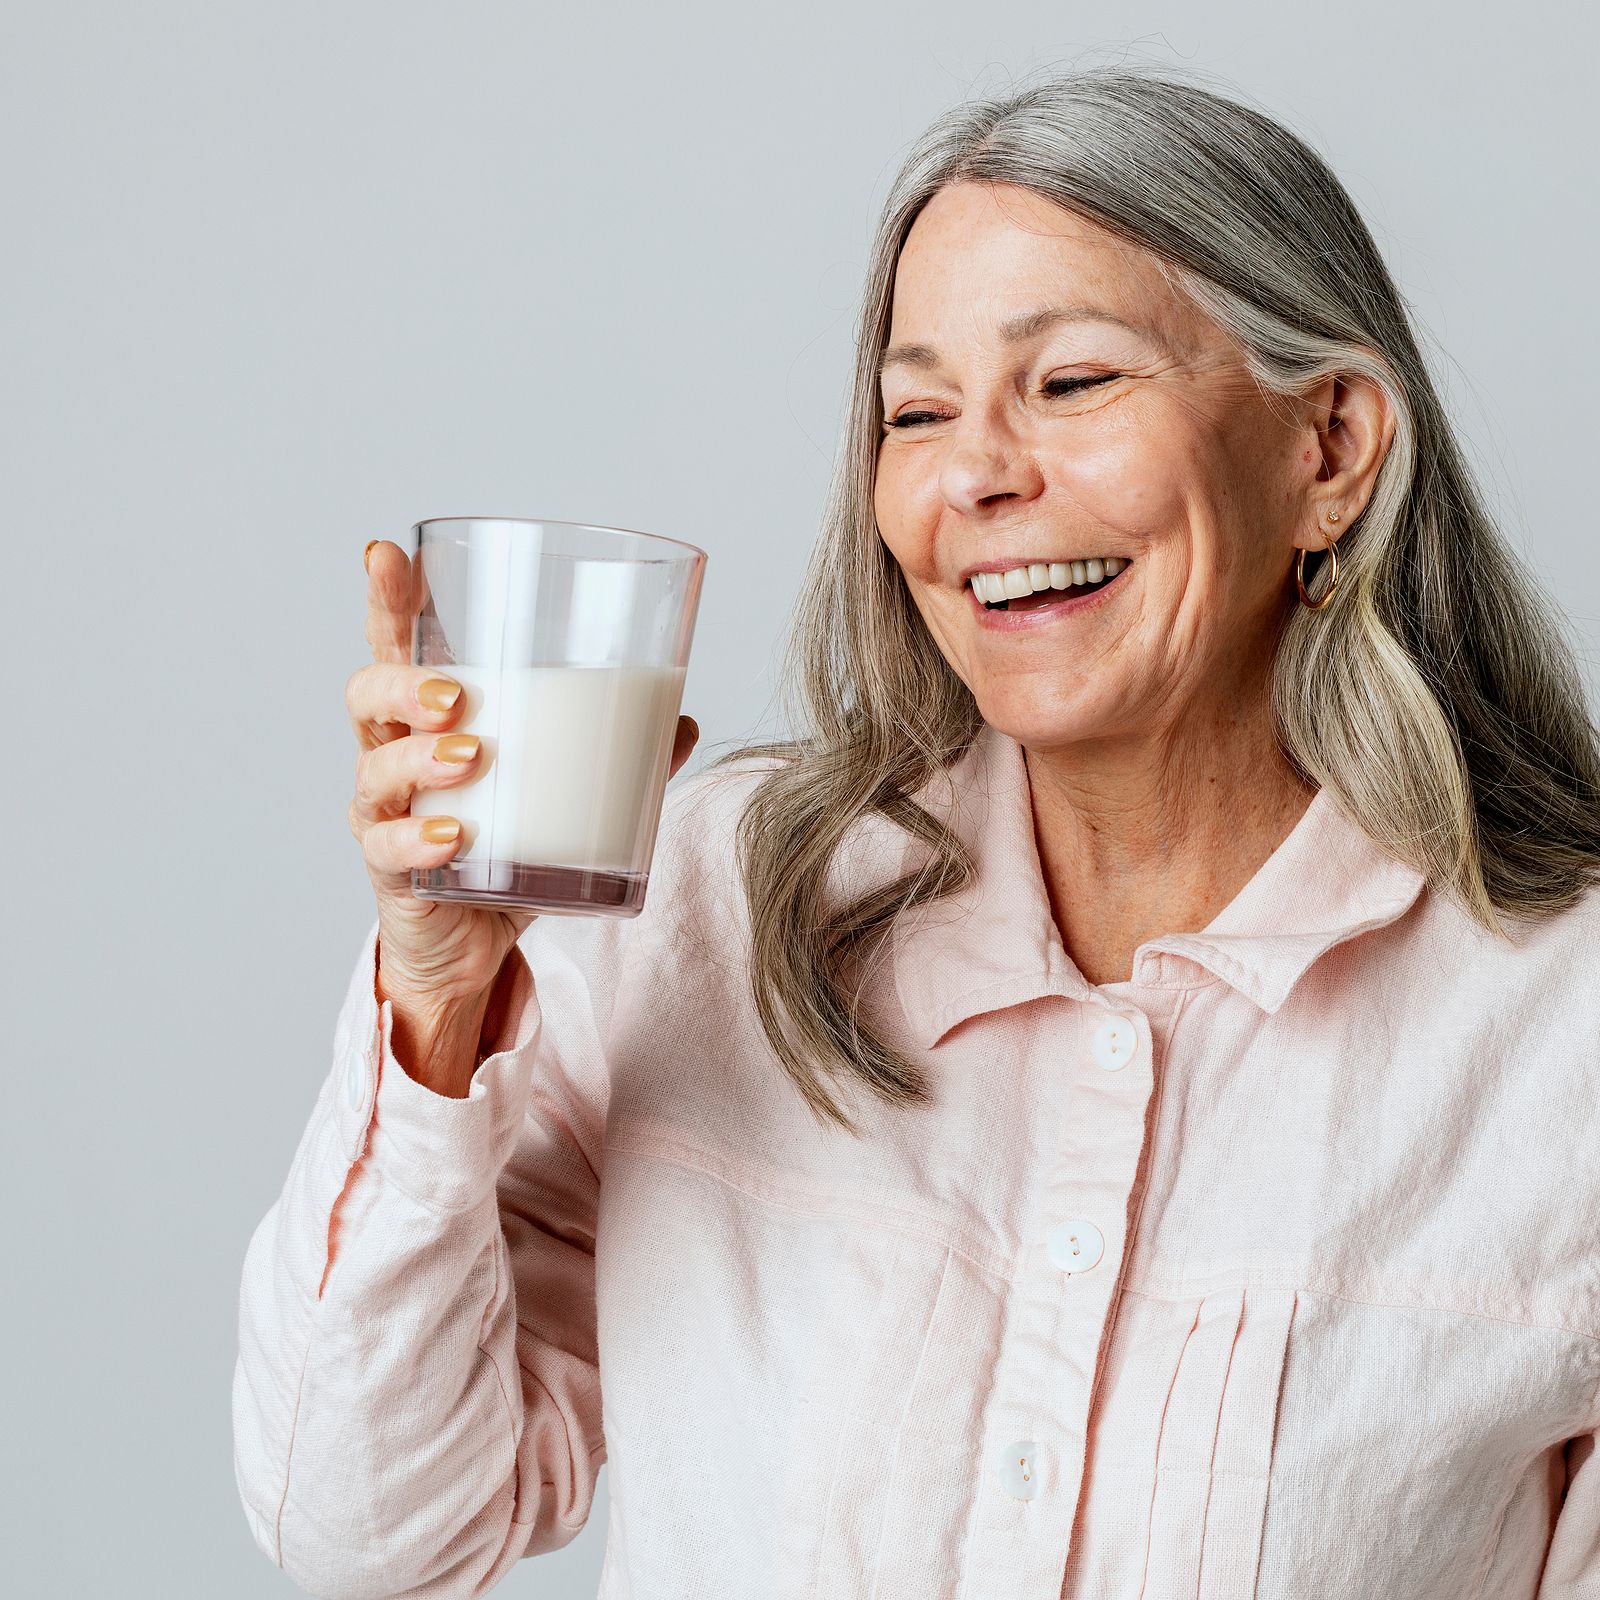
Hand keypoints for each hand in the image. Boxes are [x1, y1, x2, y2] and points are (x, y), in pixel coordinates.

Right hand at [346, 538, 700, 1023]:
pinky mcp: (393, 874)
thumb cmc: (505, 850)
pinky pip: (388, 849)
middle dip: (402, 683)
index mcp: (428, 720)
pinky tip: (453, 836)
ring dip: (420, 757)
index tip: (387, 554)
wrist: (472, 947)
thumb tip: (681, 720)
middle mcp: (394, 757)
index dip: (387, 599)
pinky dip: (419, 839)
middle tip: (457, 694)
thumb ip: (619, 756)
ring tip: (471, 756)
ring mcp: (387, 815)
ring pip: (375, 768)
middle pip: (367, 695)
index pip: (397, 645)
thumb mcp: (563, 795)